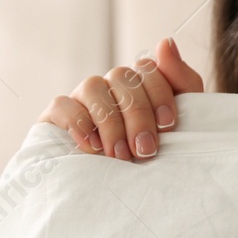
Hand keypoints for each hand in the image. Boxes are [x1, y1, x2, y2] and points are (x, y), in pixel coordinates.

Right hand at [39, 37, 204, 160]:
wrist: (118, 195)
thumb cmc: (150, 156)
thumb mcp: (177, 123)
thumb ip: (181, 82)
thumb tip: (166, 42)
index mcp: (139, 83)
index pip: (147, 68)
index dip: (159, 93)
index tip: (168, 125)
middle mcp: (110, 85)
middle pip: (122, 78)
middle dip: (137, 115)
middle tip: (145, 151)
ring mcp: (82, 98)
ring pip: (93, 86)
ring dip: (110, 122)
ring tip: (119, 155)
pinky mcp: (56, 115)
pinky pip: (62, 104)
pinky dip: (78, 122)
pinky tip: (92, 145)